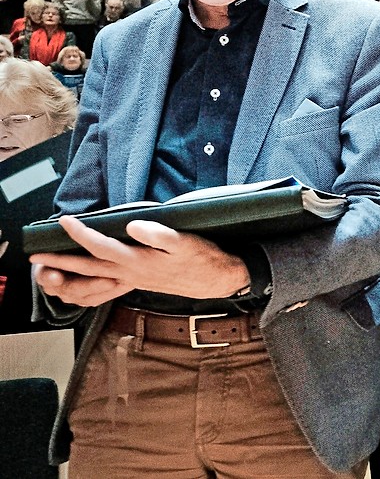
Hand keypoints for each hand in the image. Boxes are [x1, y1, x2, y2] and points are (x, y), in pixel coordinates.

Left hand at [29, 216, 250, 300]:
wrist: (217, 279)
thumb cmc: (203, 258)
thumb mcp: (186, 243)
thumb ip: (160, 235)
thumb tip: (134, 225)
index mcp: (139, 261)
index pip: (102, 247)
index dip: (81, 233)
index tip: (64, 221)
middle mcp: (131, 273)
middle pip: (89, 268)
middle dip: (61, 263)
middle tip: (36, 259)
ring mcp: (133, 280)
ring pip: (94, 280)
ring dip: (70, 276)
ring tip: (50, 272)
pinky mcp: (138, 281)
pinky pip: (105, 285)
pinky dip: (89, 283)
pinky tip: (84, 279)